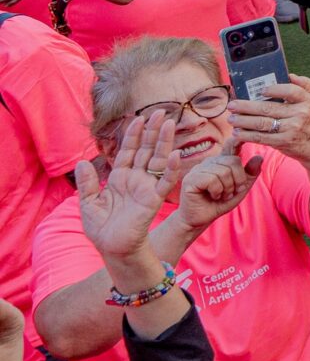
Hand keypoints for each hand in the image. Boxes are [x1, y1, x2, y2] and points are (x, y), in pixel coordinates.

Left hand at [76, 111, 179, 265]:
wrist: (112, 248)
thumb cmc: (101, 229)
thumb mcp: (88, 203)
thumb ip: (87, 183)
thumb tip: (82, 162)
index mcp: (120, 178)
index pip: (128, 151)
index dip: (133, 134)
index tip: (139, 117)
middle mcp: (135, 179)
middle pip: (146, 149)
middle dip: (153, 131)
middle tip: (161, 111)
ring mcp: (146, 187)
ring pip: (157, 159)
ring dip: (164, 142)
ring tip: (170, 123)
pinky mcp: (154, 199)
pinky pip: (165, 182)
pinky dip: (171, 169)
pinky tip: (176, 155)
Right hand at [174, 145, 265, 229]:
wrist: (201, 219)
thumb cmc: (219, 203)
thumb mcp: (240, 189)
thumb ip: (250, 174)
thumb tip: (259, 157)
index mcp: (221, 162)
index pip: (231, 145)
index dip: (238, 138)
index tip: (244, 131)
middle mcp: (210, 162)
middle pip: (233, 162)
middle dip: (238, 180)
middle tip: (231, 192)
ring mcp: (199, 169)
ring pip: (223, 171)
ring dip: (227, 188)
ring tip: (221, 195)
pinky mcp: (191, 178)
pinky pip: (212, 179)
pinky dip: (217, 191)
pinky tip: (212, 196)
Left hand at [225, 75, 309, 162]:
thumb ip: (303, 84)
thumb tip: (289, 74)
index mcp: (306, 100)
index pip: (290, 91)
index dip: (274, 90)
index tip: (260, 90)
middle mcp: (300, 114)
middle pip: (268, 108)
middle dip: (246, 107)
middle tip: (232, 105)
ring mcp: (291, 129)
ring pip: (262, 124)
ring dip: (243, 121)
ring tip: (231, 119)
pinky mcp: (283, 142)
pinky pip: (261, 138)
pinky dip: (247, 135)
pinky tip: (237, 132)